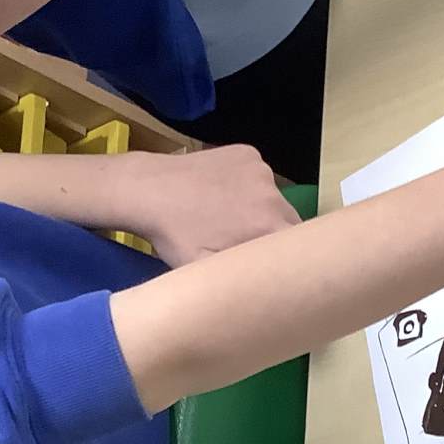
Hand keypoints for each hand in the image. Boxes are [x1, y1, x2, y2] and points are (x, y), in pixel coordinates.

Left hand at [125, 144, 303, 265]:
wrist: (147, 188)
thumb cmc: (173, 235)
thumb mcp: (205, 270)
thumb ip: (243, 281)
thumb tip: (266, 290)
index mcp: (267, 225)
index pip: (296, 248)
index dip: (283, 258)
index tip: (266, 263)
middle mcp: (273, 193)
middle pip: (289, 221)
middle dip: (272, 234)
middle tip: (243, 241)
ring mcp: (261, 168)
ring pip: (274, 198)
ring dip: (260, 208)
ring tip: (227, 216)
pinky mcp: (248, 153)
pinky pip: (259, 176)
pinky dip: (248, 185)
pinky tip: (221, 192)